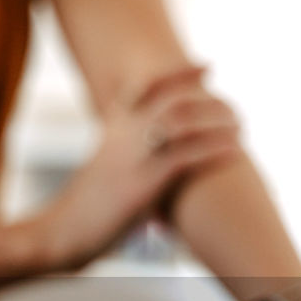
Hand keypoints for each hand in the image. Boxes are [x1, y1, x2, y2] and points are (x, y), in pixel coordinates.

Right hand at [30, 67, 240, 270]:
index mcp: (111, 130)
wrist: (59, 233)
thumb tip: (155, 167)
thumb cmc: (84, 211)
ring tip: (240, 126)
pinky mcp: (140, 184)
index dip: (180, 74)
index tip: (208, 66)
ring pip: (181, 121)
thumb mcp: (104, 171)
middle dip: (208, 98)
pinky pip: (184, 157)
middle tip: (234, 107)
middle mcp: (121, 136)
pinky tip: (234, 150)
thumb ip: (128, 158)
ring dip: (216, 119)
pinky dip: (214, 149)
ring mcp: (130, 158)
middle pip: (171, 99)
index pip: (147, 88)